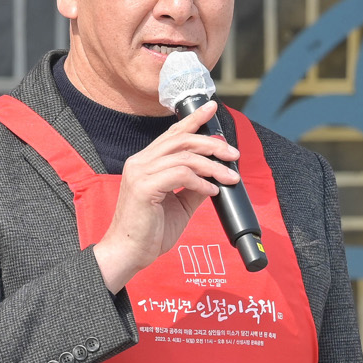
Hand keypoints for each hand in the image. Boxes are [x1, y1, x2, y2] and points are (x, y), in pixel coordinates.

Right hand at [91, 100, 239, 292]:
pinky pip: (181, 175)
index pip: (172, 134)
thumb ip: (194, 187)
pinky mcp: (144, 187)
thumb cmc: (150, 231)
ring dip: (212, 165)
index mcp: (145, 163)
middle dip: (212, 143)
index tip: (212, 109)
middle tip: (233, 154)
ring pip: (184, 156)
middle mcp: (140, 162)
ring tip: (230, 177)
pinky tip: (211, 190)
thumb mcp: (179, 205)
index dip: (193, 119)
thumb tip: (214, 176)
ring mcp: (140, 173)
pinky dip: (201, 182)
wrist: (129, 253)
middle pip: (181, 140)